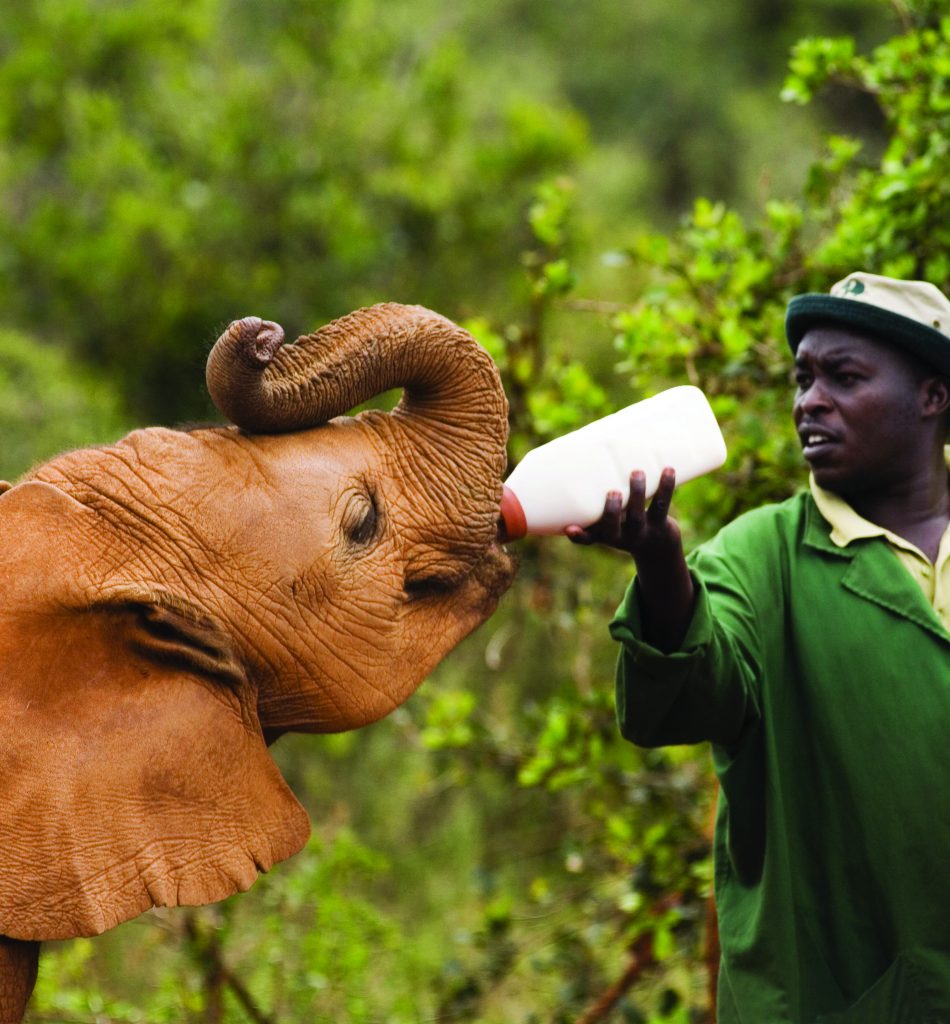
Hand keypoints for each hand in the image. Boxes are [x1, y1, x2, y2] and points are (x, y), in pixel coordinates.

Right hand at [565, 467, 680, 565]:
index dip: (578, 535)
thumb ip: (595, 498)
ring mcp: (641, 531)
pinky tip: (668, 469)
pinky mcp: (660, 523)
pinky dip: (665, 487)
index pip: (587, 539)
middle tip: (613, 492)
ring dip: (638, 493)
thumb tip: (585, 454)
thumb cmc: (623, 523)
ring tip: (637, 472)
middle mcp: (621, 536)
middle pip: (615, 527)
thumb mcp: (608, 517)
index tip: (569, 528)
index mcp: (604, 535)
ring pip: (638, 515)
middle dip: (612, 511)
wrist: (656, 546)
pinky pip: (662, 505)